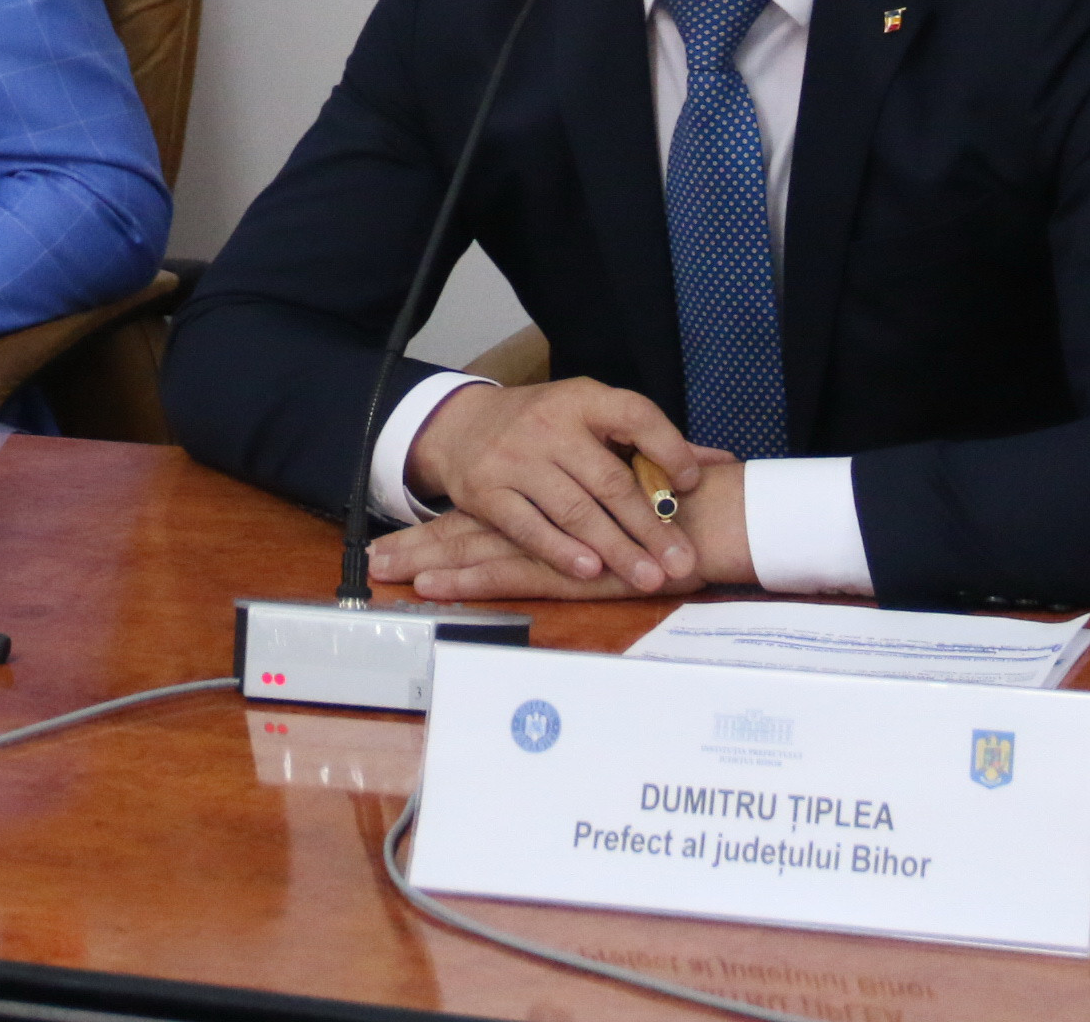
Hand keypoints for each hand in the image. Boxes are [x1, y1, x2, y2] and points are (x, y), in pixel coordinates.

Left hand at [371, 508, 664, 600]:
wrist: (715, 520)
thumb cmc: (680, 514)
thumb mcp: (636, 510)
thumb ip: (610, 508)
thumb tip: (581, 527)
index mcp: (553, 503)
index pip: (486, 518)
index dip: (441, 528)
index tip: (398, 539)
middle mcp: (543, 517)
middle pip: (469, 531)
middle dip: (420, 546)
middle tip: (374, 559)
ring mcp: (550, 544)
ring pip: (476, 551)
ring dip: (428, 561)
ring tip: (384, 570)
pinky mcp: (561, 570)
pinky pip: (506, 575)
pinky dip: (467, 581)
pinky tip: (433, 587)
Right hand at [397, 378, 728, 592]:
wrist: (459, 426)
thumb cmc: (542, 425)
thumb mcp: (591, 418)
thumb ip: (651, 443)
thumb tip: (721, 463)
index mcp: (582, 399)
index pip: (634, 415)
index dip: (668, 448)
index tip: (689, 485)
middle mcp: (548, 424)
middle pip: (608, 479)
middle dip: (650, 526)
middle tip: (682, 562)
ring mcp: (514, 458)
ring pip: (573, 509)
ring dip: (615, 548)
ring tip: (648, 578)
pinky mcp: (486, 492)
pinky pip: (528, 527)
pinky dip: (561, 551)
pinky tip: (591, 570)